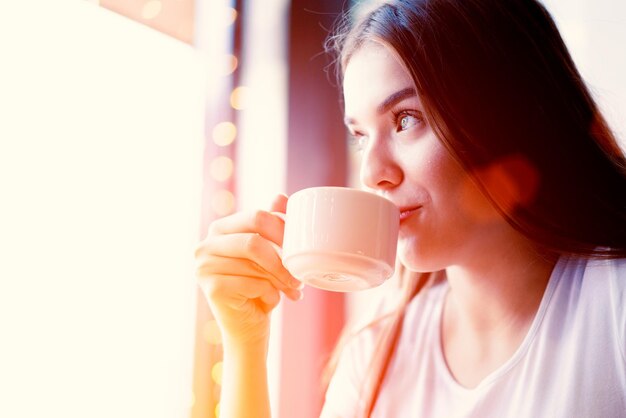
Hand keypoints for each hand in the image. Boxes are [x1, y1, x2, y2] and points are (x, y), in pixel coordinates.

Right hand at [194, 194, 302, 345]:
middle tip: (299, 275)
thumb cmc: (260, 287)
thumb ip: (271, 224)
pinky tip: (270, 300)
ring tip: (291, 290)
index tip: (301, 247)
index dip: (283, 229)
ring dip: (280, 279)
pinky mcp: (211, 288)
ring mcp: (204, 266)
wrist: (249, 327)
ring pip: (256, 264)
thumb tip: (280, 197)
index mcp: (220, 229)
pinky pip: (253, 283)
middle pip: (254, 240)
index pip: (256, 216)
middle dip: (282, 258)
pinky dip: (270, 293)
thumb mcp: (269, 253)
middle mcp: (206, 244)